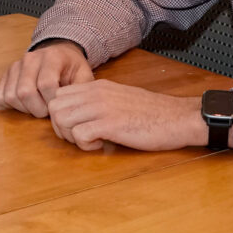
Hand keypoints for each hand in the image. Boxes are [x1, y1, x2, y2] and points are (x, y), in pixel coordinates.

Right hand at [0, 39, 93, 117]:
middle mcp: (30, 58)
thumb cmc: (72, 68)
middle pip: (25, 91)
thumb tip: (75, 107)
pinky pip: (0, 96)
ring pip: (11, 96)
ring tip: (38, 106)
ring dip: (25, 108)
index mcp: (52, 57)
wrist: (59, 53)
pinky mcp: (6, 75)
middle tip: (48, 111)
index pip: (46, 84)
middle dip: (38, 109)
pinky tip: (26, 104)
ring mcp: (16, 66)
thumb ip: (82, 89)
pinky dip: (11, 106)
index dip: (52, 101)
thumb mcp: (84, 75)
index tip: (59, 106)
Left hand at [47, 80, 205, 151]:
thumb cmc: (152, 113)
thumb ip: (99, 102)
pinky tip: (102, 145)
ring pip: (62, 119)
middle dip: (60, 127)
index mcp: (97, 87)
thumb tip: (81, 114)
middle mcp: (96, 93)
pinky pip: (80, 134)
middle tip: (80, 137)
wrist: (178, 117)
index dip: (61, 115)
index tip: (76, 127)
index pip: (58, 96)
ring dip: (71, 137)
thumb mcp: (120, 98)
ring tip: (91, 142)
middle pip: (54, 107)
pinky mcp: (111, 124)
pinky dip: (85, 145)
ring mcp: (102, 107)